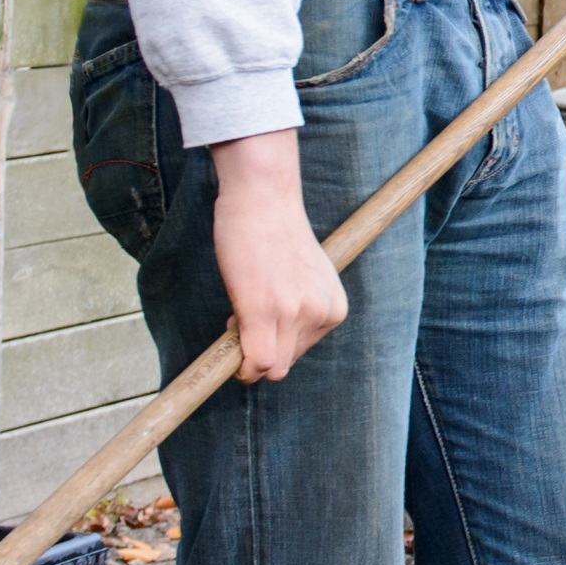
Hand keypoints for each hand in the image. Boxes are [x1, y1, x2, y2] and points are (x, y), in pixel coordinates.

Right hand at [208, 133, 348, 380]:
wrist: (263, 197)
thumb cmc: (277, 230)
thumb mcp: (305, 276)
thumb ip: (299, 308)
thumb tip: (274, 342)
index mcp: (334, 308)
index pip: (302, 351)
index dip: (275, 341)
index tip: (262, 323)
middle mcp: (320, 314)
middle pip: (285, 364)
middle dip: (260, 349)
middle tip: (244, 317)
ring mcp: (293, 315)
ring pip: (269, 367)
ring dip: (247, 351)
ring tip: (240, 310)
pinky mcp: (261, 312)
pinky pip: (254, 362)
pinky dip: (238, 365)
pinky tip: (230, 332)